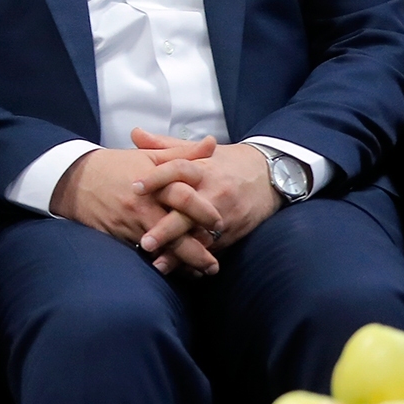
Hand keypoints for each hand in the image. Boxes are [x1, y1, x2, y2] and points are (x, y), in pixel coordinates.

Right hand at [51, 140, 221, 275]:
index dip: (205, 212)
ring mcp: (130, 222)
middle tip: (214, 261)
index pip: (185, 198)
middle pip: (176, 230)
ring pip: (162, 248)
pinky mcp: (119, 235)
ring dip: (184, 262)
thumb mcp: (149, 155)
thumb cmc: (115, 166)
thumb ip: (183, 153)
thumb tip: (213, 144)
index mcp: (153, 182)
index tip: (220, 223)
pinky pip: (145, 254)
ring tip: (202, 272)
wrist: (74, 179)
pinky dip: (162, 263)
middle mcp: (143, 205)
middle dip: (199, 249)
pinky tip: (176, 270)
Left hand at [133, 133, 278, 252]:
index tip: (134, 187)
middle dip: (167, 228)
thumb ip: (164, 145)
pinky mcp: (233, 233)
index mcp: (203, 168)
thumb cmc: (226, 163)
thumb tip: (134, 134)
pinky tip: (178, 269)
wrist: (269, 177)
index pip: (177, 170)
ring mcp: (225, 215)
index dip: (156, 178)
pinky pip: (213, 248)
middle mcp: (214, 192)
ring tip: (157, 263)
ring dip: (179, 251)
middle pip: (189, 210)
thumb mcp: (199, 151)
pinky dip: (195, 259)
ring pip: (200, 235)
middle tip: (145, 241)